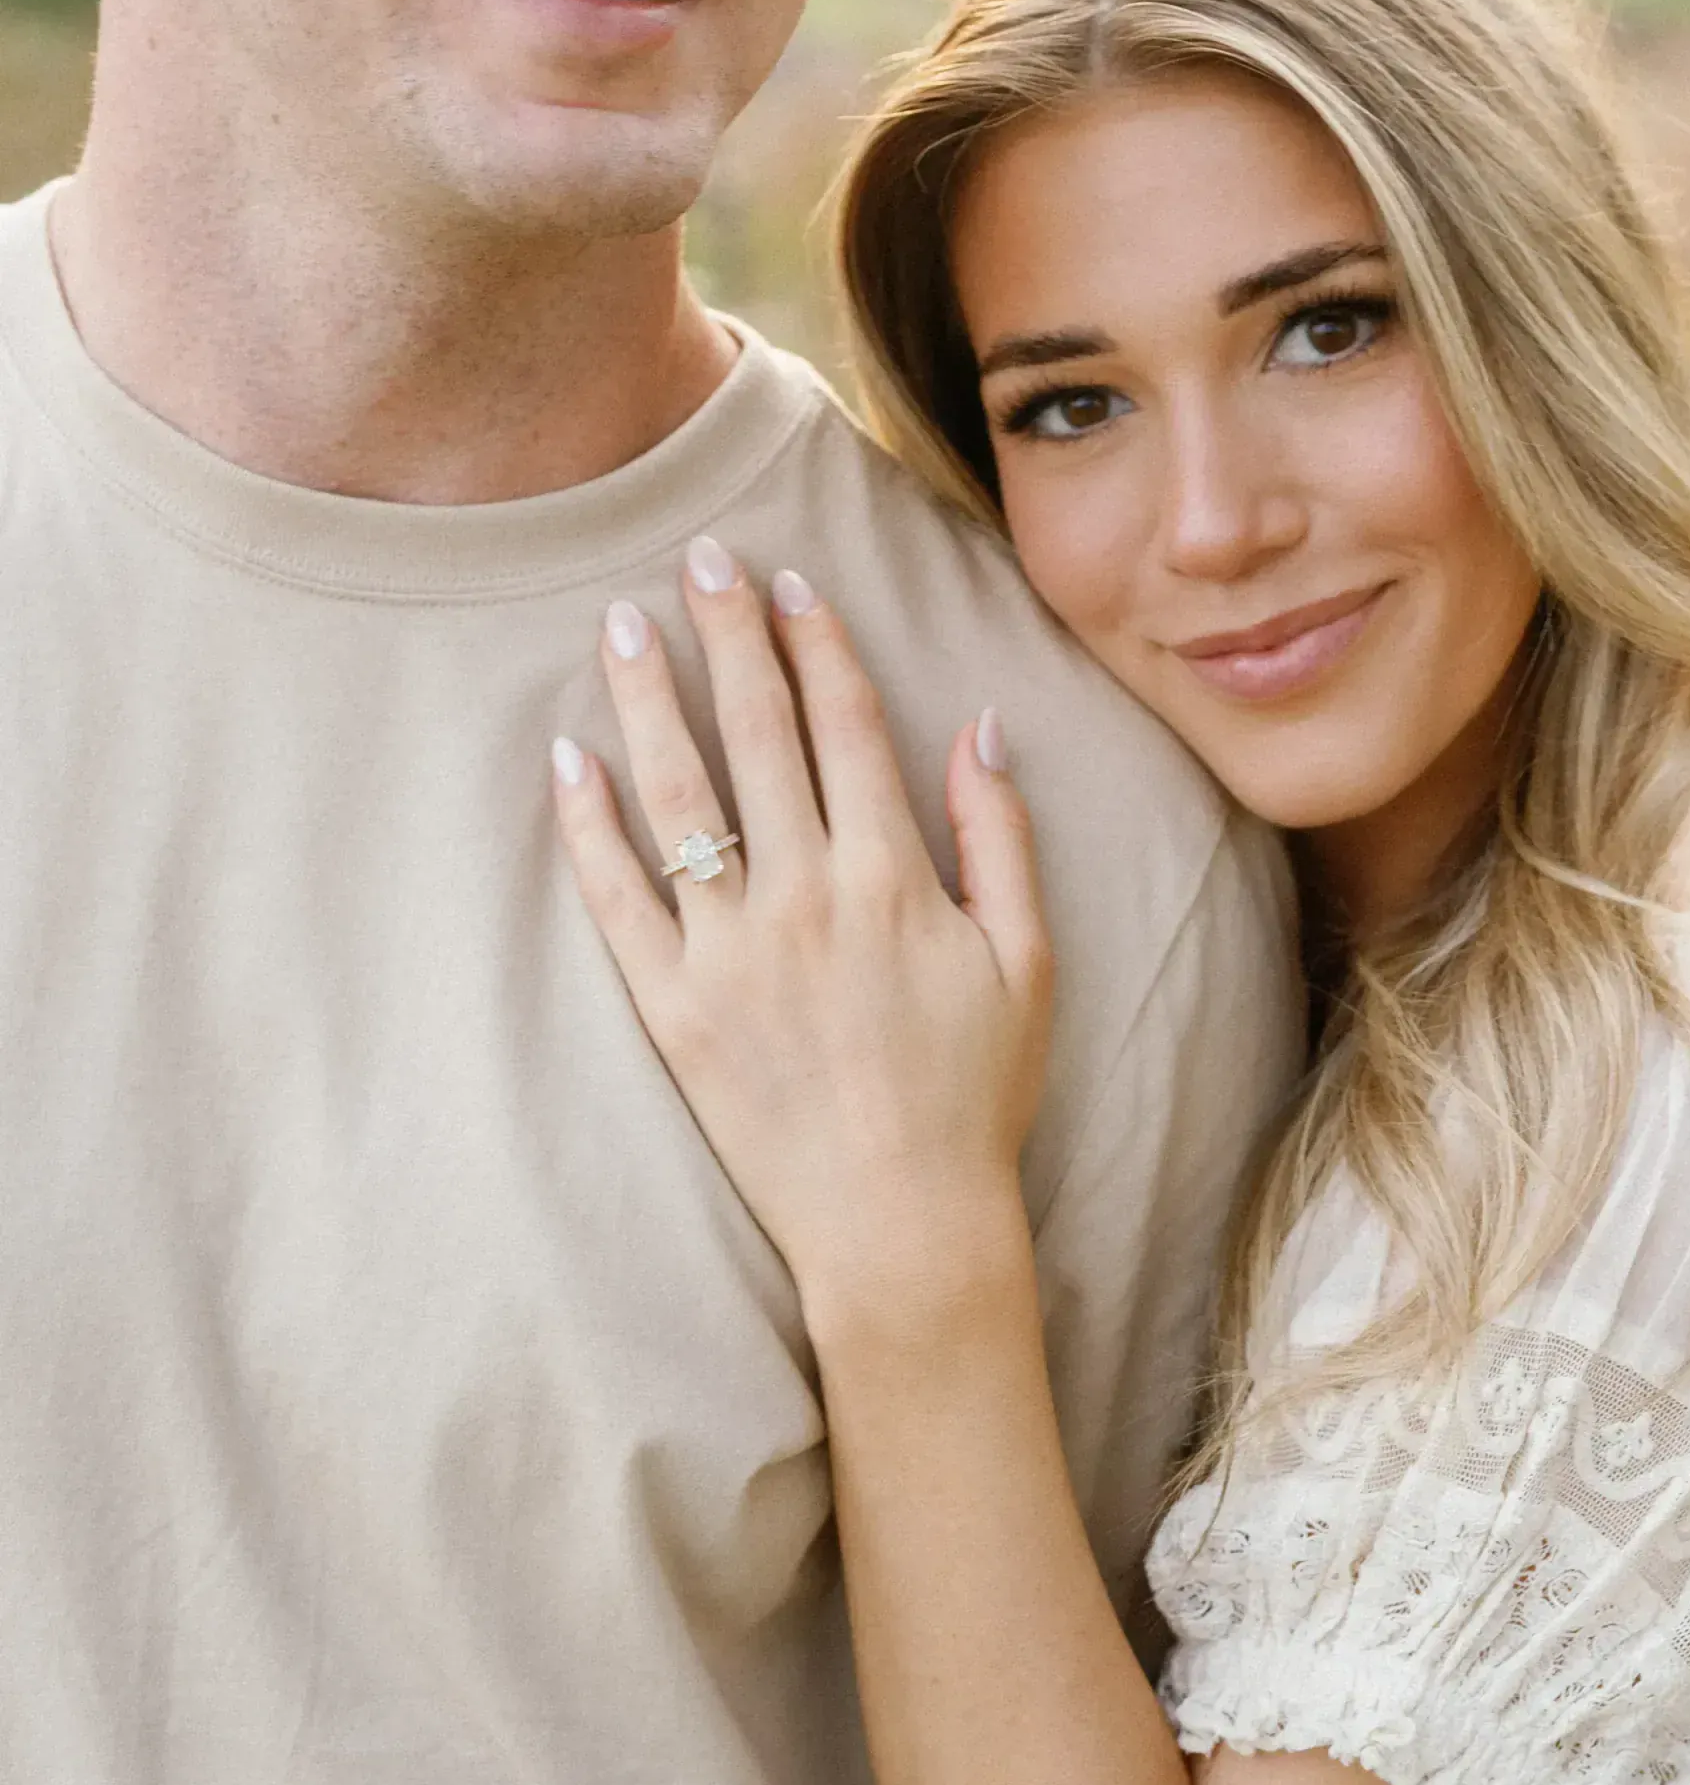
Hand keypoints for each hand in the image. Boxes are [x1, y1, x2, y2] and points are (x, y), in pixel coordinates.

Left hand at [551, 538, 1054, 1319]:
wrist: (902, 1228)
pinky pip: (617, 902)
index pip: (846, 726)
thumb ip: (1001, 835)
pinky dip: (587, 829)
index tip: (789, 581)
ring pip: (679, 797)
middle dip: (728, 635)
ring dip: (649, 700)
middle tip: (697, 557)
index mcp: (894, 876)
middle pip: (758, 734)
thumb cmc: (975, 1097)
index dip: (817, 644)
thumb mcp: (1028, 960)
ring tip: (623, 625)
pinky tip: (566, 760)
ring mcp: (731, 952)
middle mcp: (807, 896)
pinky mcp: (673, 1010)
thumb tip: (982, 723)